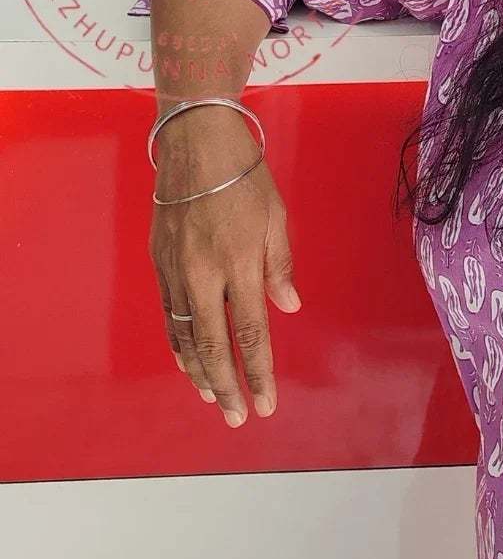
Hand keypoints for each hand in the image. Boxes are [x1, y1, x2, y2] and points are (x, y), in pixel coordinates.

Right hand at [149, 106, 300, 425]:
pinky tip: (189, 361)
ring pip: (186, 336)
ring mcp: (176, 270)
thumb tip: (287, 307)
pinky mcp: (159, 262)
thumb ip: (280, 265)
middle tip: (239, 417)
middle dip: (228, 387)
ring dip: (200, 372)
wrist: (195, 142)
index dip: (259, 373)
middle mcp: (204, 274)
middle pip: (214, 346)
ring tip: (214, 399)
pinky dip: (179, 344)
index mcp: (240, 263)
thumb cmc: (244, 175)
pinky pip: (169, 315)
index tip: (267, 404)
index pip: (250, 333)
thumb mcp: (276, 216)